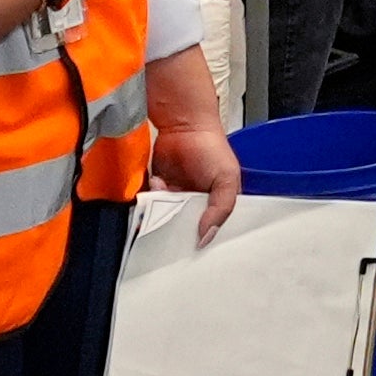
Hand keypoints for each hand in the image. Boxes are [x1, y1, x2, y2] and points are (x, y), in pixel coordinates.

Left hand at [148, 121, 241, 238]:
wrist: (184, 126)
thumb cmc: (212, 147)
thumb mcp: (226, 179)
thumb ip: (220, 209)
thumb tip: (206, 237)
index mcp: (216, 204)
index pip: (211, 230)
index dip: (204, 239)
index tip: (196, 249)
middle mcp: (195, 204)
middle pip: (184, 228)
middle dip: (177, 231)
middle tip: (173, 228)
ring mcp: (175, 198)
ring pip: (164, 219)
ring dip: (160, 213)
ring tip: (166, 196)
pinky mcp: (157, 191)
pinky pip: (148, 206)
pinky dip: (149, 200)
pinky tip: (158, 184)